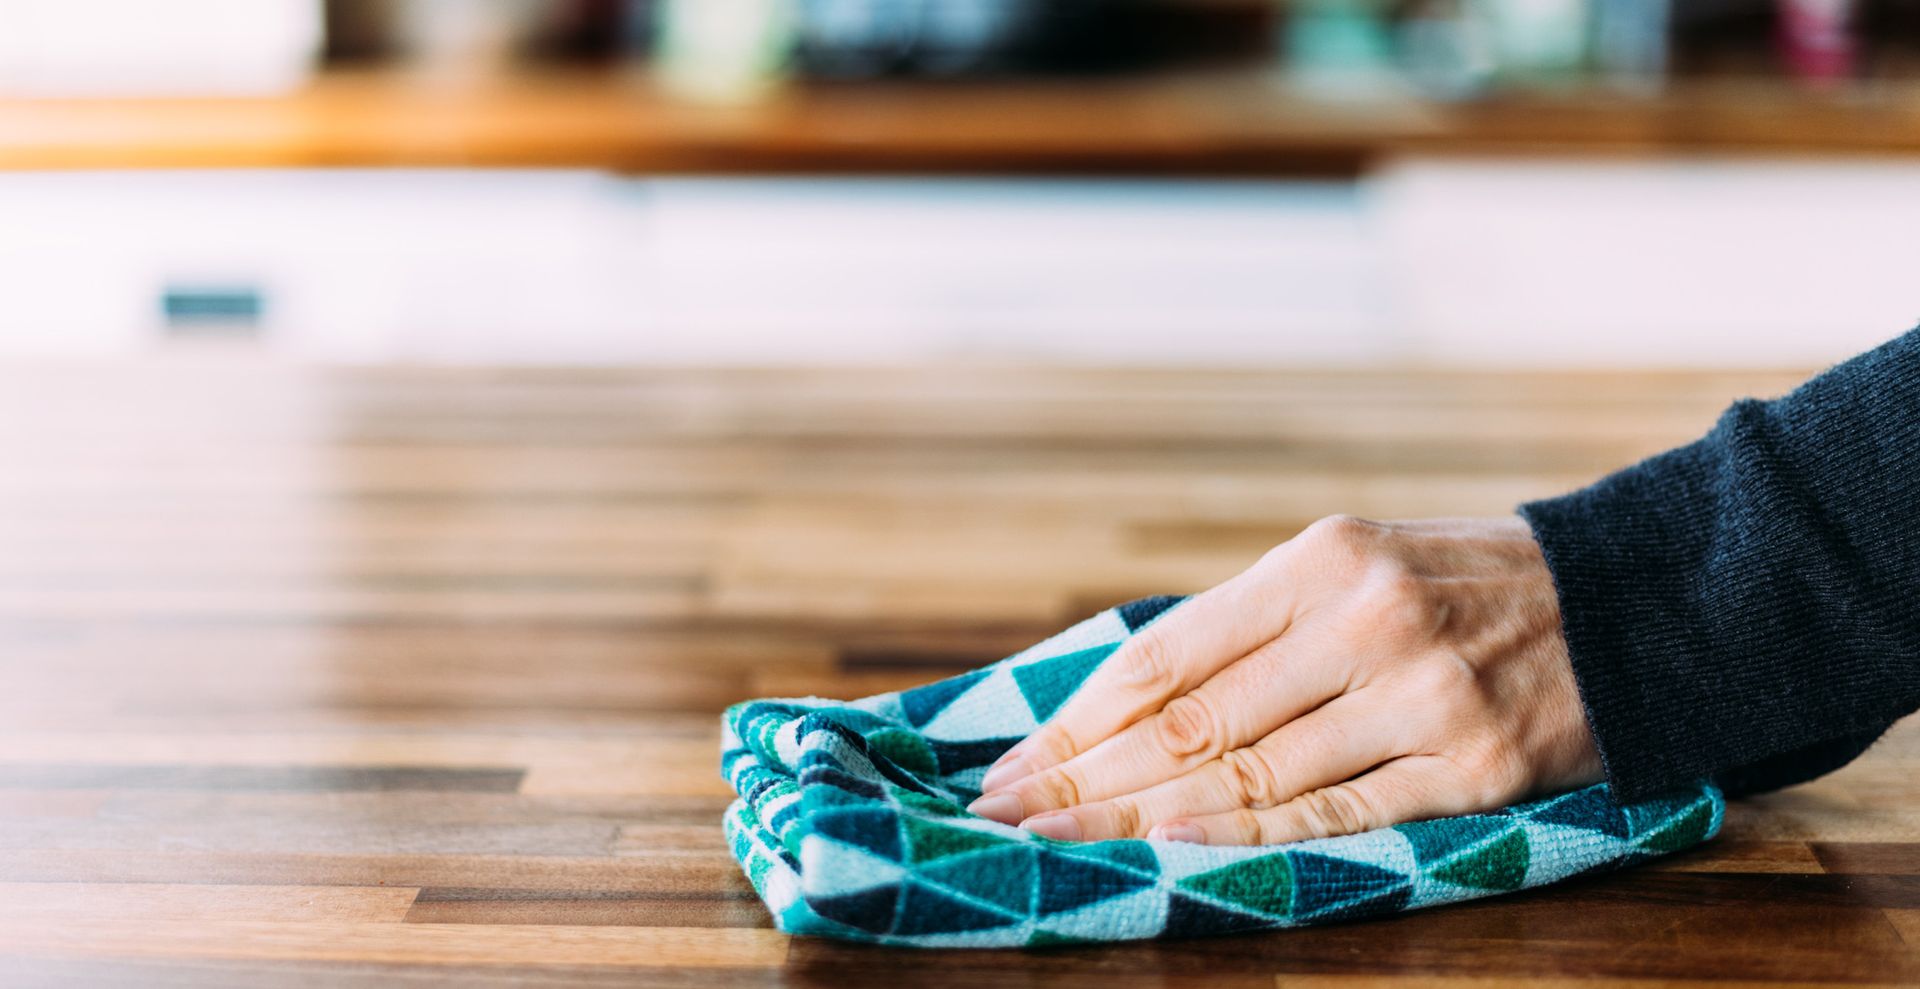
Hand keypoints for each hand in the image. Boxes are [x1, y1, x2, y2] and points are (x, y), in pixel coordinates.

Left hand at [966, 515, 1602, 845]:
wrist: (1622, 605)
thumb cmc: (1453, 590)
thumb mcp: (1351, 567)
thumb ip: (1249, 630)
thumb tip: (1115, 708)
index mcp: (1319, 559)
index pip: (1167, 655)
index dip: (1078, 720)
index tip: (1012, 766)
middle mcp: (1364, 619)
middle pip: (1193, 725)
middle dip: (1084, 780)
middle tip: (1006, 822)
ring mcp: (1423, 694)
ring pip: (1253, 779)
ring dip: (1141, 823)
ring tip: (1063, 849)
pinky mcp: (1477, 766)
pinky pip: (1339, 819)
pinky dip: (1246, 846)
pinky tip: (1172, 861)